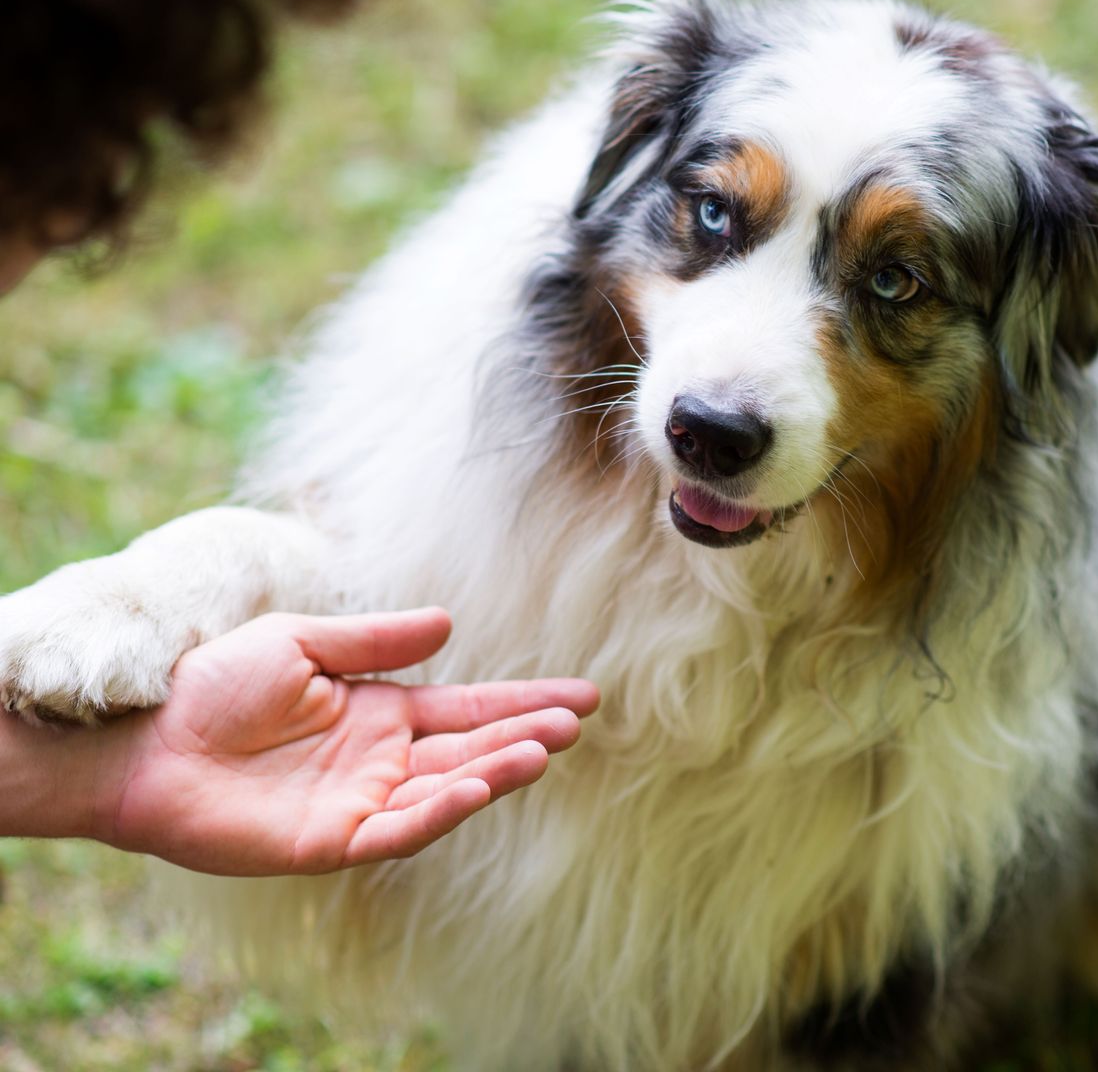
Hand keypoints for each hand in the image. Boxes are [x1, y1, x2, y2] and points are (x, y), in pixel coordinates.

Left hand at [93, 610, 597, 874]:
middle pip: (468, 750)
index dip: (522, 702)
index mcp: (380, 712)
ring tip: (541, 749)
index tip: (581, 696)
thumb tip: (449, 625)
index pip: (468, 710)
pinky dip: (439, 811)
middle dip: (522, 736)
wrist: (146, 734)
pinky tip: (475, 786)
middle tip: (574, 722)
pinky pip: (396, 830)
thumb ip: (374, 641)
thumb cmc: (216, 684)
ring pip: (444, 791)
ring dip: (494, 772)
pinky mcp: (328, 841)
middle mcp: (381, 761)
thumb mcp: (303, 643)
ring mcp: (359, 803)